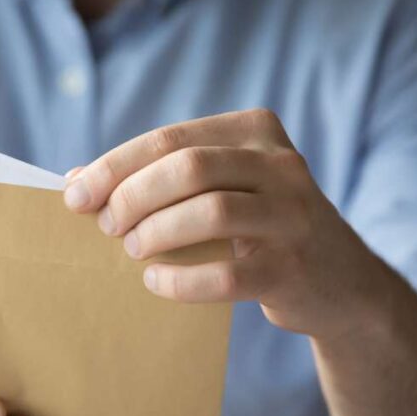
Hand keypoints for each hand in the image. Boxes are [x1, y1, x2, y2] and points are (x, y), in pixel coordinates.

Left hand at [63, 108, 392, 341]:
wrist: (341, 285)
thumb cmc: (257, 230)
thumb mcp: (221, 189)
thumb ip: (159, 178)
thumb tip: (76, 180)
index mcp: (255, 131)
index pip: (170, 138)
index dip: (114, 166)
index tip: (75, 195)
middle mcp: (281, 164)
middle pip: (188, 167)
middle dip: (133, 196)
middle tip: (107, 226)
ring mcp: (294, 215)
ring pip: (211, 212)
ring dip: (157, 233)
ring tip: (133, 251)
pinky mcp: (293, 268)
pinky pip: (226, 273)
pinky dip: (181, 280)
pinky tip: (155, 283)